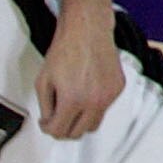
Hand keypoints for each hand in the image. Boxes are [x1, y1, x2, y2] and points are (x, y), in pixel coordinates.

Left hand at [35, 4, 123, 139]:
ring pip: (94, 124)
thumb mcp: (43, 80)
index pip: (59, 131)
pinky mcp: (118, 88)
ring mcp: (109, 96)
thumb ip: (45, 106)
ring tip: (73, 105)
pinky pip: (105, 108)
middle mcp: (94, 101)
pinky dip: (94, 105)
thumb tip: (50, 122)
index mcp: (72, 100)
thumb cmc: (65, 50)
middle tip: (58, 118)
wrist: (87, 29)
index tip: (46, 123)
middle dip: (64, 129)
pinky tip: (87, 90)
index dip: (48, 129)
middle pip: (78, 133)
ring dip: (81, 121)